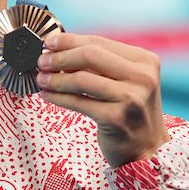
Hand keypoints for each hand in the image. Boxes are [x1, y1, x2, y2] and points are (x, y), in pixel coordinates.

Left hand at [36, 33, 170, 167]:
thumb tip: (58, 49)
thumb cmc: (130, 111)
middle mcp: (142, 77)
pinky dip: (58, 97)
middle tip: (41, 61)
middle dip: (60, 57)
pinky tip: (47, 95)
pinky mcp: (117, 118)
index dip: (69, 41)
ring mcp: (131, 98)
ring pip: (82, 79)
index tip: (48, 42)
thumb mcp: (125, 80)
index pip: (99, 42)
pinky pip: (79, 102)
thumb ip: (100, 64)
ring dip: (56, 78)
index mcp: (145, 60)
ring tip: (41, 79)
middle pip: (90, 55)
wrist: (147, 149)